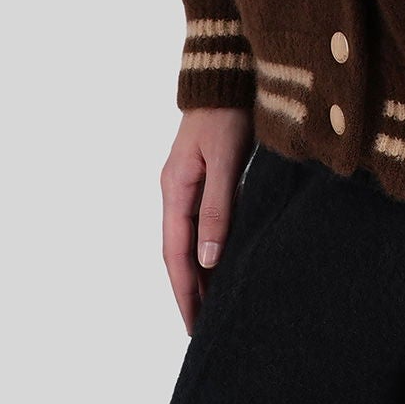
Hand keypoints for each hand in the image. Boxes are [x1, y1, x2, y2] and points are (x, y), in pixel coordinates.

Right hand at [160, 109, 252, 333]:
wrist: (228, 73)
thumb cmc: (228, 114)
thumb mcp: (226, 160)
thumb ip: (217, 207)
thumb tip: (208, 260)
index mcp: (175, 189)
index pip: (176, 255)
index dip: (185, 292)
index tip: (194, 326)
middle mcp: (175, 190)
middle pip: (178, 253)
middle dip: (189, 291)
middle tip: (202, 329)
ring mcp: (186, 184)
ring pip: (188, 241)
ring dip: (198, 275)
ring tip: (212, 308)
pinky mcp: (202, 177)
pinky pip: (198, 225)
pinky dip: (207, 251)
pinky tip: (220, 265)